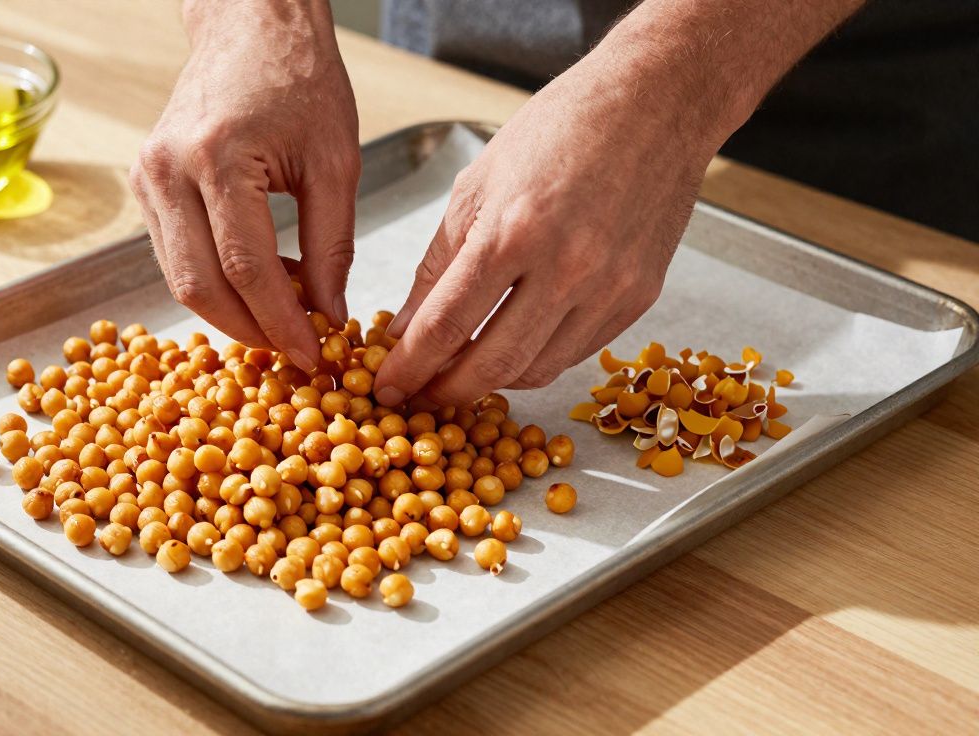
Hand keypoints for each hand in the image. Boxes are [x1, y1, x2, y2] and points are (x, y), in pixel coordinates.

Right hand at [129, 0, 359, 370]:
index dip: (280, 323)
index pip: (247, 268)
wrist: (250, 27)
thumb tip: (330, 313)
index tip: (311, 355)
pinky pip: (174, 256)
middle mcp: (169, 170)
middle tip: (293, 351)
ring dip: (230, 312)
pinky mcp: (144, 184)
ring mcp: (147, 177)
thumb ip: (332, 244)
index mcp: (219, 157)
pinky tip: (257, 284)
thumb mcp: (335, 162)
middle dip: (250, 331)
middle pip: (200, 286)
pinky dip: (214, 282)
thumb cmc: (299, 80)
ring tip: (282, 318)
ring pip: (179, 279)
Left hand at [373, 56, 718, 407]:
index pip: (446, 325)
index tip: (387, 387)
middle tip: (421, 395)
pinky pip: (575, 353)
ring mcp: (610, 288)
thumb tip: (405, 327)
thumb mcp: (477, 185)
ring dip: (492, 381)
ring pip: (536, 370)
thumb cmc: (560, 128)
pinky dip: (536, 359)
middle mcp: (567, 267)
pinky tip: (512, 345)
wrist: (656, 103)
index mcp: (513, 231)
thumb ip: (438, 264)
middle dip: (446, 391)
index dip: (409, 367)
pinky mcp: (639, 299)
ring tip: (462, 370)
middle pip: (492, 365)